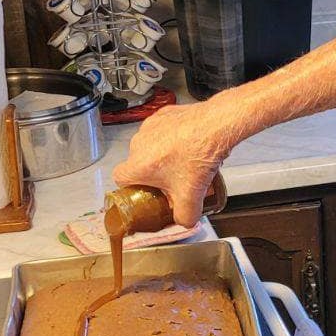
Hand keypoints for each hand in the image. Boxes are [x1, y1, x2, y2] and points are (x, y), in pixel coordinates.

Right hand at [112, 102, 229, 226]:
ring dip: (164, 156)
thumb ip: (184, 217)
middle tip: (173, 182)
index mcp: (138, 165)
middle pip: (139, 164)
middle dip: (154, 175)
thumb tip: (183, 221)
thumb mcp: (191, 198)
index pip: (120, 180)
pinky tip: (190, 147)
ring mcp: (150, 126)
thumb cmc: (198, 156)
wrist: (214, 126)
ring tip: (185, 163)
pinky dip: (173, 140)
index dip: (132, 189)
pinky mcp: (163, 115)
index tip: (145, 193)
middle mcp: (138, 144)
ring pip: (151, 147)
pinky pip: (163, 132)